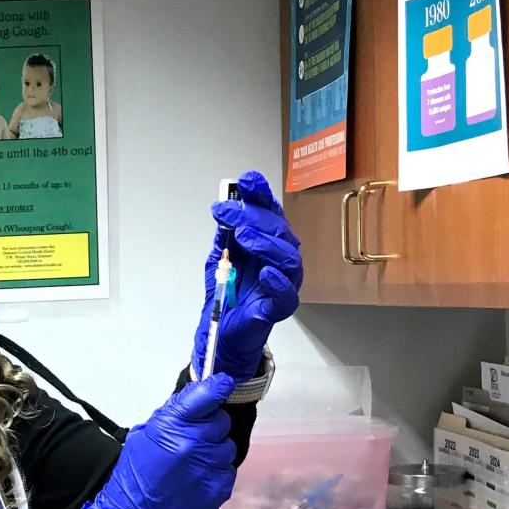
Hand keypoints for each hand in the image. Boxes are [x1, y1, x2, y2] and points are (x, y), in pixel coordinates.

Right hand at [80, 374, 236, 508]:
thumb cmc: (134, 476)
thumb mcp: (144, 435)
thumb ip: (173, 415)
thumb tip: (196, 399)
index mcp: (173, 426)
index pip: (206, 395)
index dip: (217, 386)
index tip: (224, 383)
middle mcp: (194, 443)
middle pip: (221, 422)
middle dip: (209, 428)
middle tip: (190, 442)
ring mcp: (209, 467)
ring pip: (227, 448)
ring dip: (213, 453)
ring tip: (192, 466)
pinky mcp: (219, 488)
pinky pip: (228, 471)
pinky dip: (216, 474)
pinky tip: (196, 481)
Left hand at [191, 171, 301, 380]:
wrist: (220, 327)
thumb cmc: (226, 291)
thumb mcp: (219, 256)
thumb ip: (224, 234)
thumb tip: (225, 206)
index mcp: (268, 241)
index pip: (271, 213)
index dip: (261, 196)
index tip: (246, 181)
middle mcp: (280, 258)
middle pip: (279, 230)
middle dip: (252, 216)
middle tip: (226, 211)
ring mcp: (284, 281)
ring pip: (288, 257)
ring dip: (265, 243)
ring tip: (242, 237)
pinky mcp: (279, 306)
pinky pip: (287, 293)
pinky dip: (278, 281)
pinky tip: (264, 273)